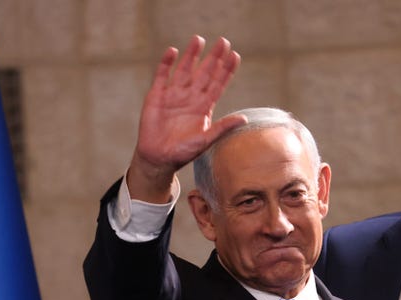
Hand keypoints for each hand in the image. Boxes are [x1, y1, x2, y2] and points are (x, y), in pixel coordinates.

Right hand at [128, 35, 245, 202]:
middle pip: (204, 73)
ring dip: (191, 55)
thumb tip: (244, 119)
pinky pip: (162, 75)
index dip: (226, 70)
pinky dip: (166, 63)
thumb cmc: (183, 152)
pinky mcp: (157, 95)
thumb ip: (223, 128)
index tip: (235, 56)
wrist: (158, 158)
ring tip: (199, 39)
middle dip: (213, 58)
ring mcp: (173, 94)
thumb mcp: (206, 140)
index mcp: (203, 107)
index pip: (218, 84)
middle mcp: (190, 97)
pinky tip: (173, 51)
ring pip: (184, 69)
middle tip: (223, 42)